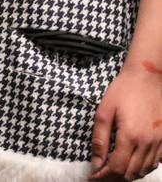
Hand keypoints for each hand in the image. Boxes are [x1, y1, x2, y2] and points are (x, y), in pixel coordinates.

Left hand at [90, 64, 161, 180]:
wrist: (148, 77)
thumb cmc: (123, 90)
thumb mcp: (104, 111)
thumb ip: (99, 138)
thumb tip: (96, 161)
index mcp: (130, 136)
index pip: (117, 167)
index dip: (103, 175)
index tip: (93, 176)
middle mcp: (147, 143)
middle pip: (131, 173)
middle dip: (114, 178)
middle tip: (102, 175)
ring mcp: (159, 142)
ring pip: (144, 170)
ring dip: (129, 175)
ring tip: (114, 172)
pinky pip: (156, 162)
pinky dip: (143, 168)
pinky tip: (133, 163)